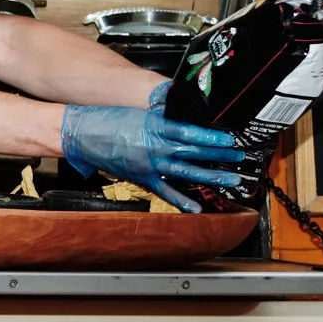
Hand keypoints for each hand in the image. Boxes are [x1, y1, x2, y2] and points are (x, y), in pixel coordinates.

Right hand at [59, 104, 256, 212]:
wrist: (83, 134)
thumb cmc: (109, 121)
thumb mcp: (141, 113)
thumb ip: (164, 118)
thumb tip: (186, 119)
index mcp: (156, 128)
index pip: (191, 132)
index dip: (212, 137)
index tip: (230, 139)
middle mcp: (156, 148)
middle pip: (194, 152)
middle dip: (220, 155)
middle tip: (239, 157)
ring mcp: (150, 165)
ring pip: (186, 171)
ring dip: (210, 175)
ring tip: (231, 179)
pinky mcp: (142, 177)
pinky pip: (165, 190)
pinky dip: (181, 200)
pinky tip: (197, 207)